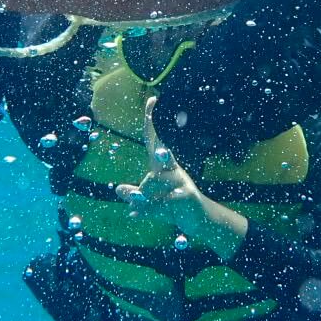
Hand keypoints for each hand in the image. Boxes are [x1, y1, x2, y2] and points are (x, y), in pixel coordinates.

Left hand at [116, 98, 248, 258]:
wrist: (200, 220)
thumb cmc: (174, 205)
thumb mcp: (152, 200)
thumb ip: (136, 195)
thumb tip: (119, 189)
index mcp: (164, 166)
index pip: (154, 139)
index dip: (151, 120)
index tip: (152, 100)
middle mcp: (173, 169)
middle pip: (160, 153)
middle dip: (157, 142)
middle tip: (158, 133)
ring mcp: (181, 181)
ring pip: (150, 185)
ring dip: (139, 198)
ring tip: (133, 206)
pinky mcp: (186, 195)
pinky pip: (159, 203)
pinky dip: (145, 211)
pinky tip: (133, 215)